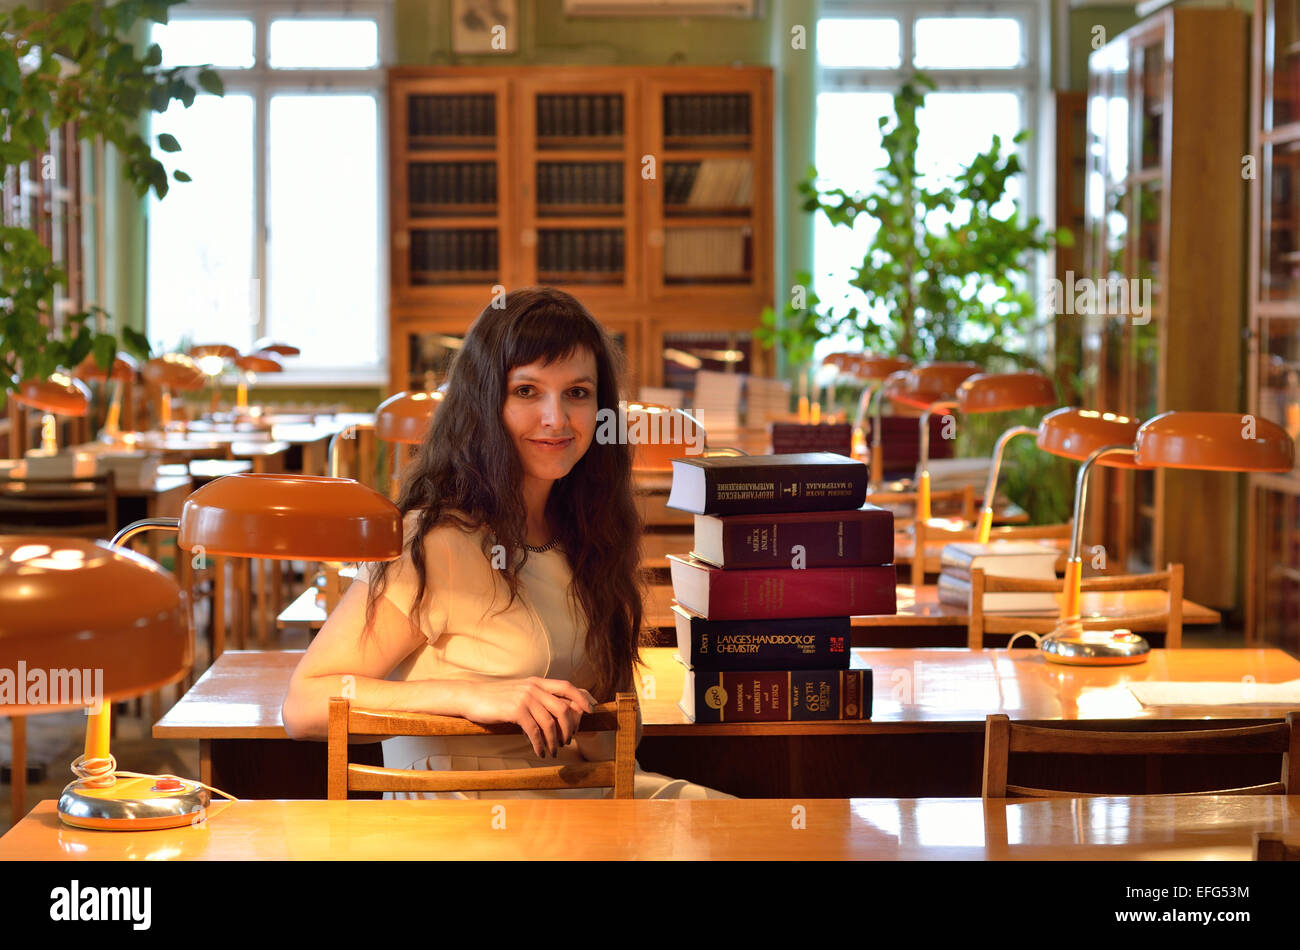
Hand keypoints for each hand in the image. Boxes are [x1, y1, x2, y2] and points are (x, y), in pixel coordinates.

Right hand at [457, 677, 595, 757]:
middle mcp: (534, 688)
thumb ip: (537, 698)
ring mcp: (525, 698)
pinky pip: (535, 731)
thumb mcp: (520, 692)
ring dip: (554, 741)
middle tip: (568, 741)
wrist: (471, 696)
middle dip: (570, 728)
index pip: (567, 686)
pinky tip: (539, 752)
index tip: (590, 711)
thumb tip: (556, 713)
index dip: (582, 698)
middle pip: (563, 708)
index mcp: (537, 682)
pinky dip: (540, 745)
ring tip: (553, 751)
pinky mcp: (515, 710)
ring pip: (550, 723)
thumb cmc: (495, 698)